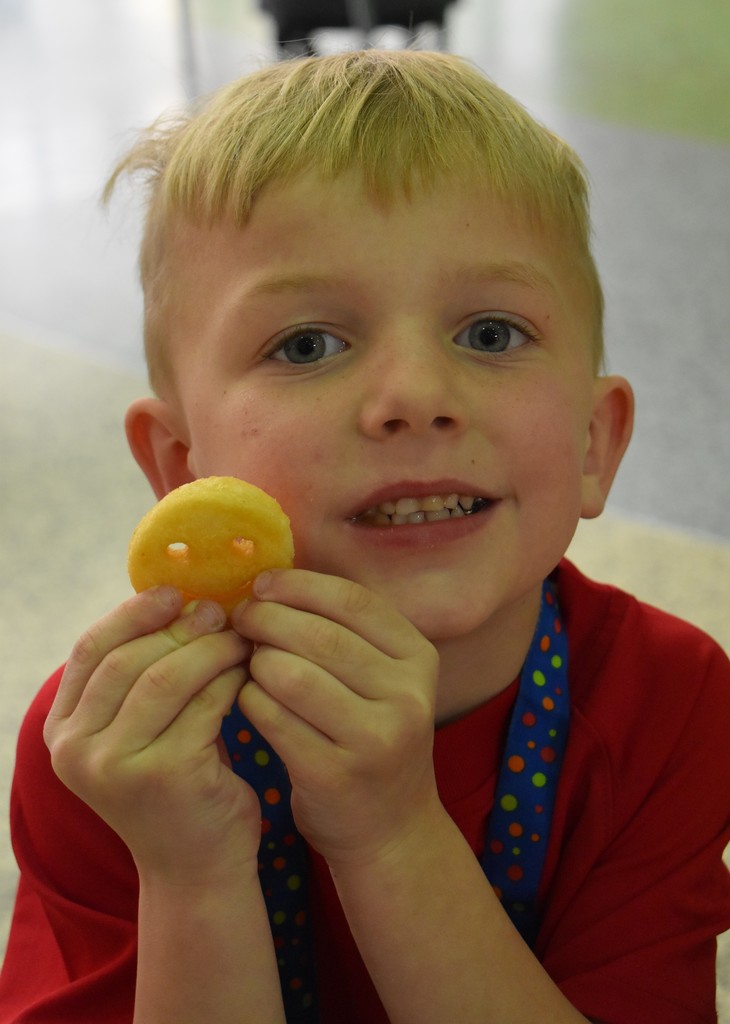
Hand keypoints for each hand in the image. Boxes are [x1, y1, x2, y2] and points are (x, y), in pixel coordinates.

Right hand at [45, 587, 260, 884]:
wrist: (198, 867)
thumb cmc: (178, 782)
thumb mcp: (142, 729)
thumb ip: (143, 673)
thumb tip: (181, 597)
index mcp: (62, 731)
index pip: (89, 650)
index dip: (132, 613)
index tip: (173, 591)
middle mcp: (75, 750)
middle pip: (128, 659)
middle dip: (180, 627)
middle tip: (222, 611)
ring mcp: (114, 767)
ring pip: (166, 677)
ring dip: (210, 648)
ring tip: (241, 637)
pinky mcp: (163, 776)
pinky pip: (204, 704)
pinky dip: (230, 679)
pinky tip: (250, 672)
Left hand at [232, 570, 441, 867]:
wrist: (390, 828)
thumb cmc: (370, 736)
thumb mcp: (382, 681)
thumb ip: (344, 632)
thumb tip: (274, 579)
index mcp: (418, 659)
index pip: (352, 601)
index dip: (300, 585)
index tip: (263, 583)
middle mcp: (407, 696)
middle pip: (319, 635)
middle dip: (268, 618)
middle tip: (241, 618)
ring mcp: (375, 738)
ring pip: (291, 675)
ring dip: (256, 661)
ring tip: (246, 661)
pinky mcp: (336, 775)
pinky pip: (273, 719)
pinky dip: (250, 701)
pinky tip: (247, 699)